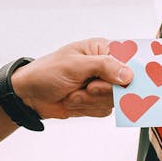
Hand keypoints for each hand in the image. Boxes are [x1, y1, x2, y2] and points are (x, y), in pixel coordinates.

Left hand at [11, 38, 132, 118]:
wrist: (29, 96)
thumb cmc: (47, 72)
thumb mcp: (74, 65)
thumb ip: (103, 66)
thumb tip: (128, 74)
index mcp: (102, 50)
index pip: (129, 59)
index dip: (132, 71)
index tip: (129, 83)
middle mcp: (105, 67)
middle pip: (125, 84)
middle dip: (103, 91)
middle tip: (88, 88)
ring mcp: (102, 85)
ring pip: (114, 100)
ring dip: (90, 101)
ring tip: (73, 94)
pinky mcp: (96, 101)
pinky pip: (104, 111)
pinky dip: (87, 109)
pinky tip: (73, 101)